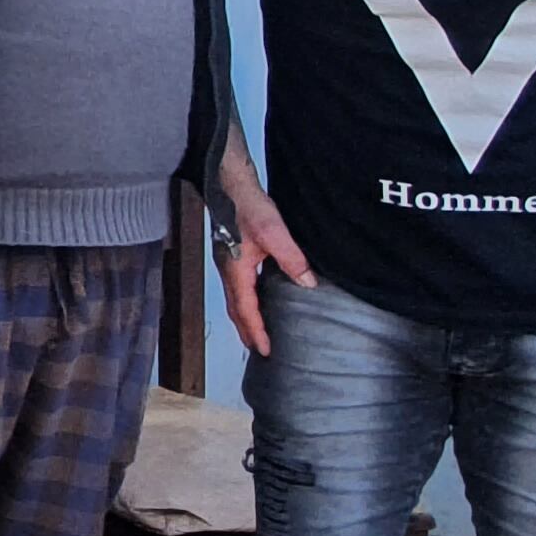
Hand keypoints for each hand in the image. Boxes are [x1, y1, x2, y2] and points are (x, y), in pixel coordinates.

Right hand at [219, 185, 314, 360]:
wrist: (229, 185)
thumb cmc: (246, 206)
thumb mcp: (273, 232)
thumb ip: (291, 259)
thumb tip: (307, 282)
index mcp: (236, 271)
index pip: (246, 310)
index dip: (256, 332)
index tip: (265, 350)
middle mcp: (228, 272)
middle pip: (236, 311)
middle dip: (247, 332)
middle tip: (259, 350)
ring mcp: (228, 264)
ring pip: (235, 301)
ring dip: (245, 319)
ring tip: (257, 332)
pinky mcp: (232, 256)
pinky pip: (238, 288)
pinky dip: (246, 303)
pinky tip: (257, 300)